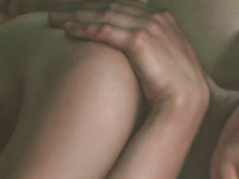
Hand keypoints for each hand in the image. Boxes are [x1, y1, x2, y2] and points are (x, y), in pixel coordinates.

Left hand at [49, 2, 208, 116]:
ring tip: (54, 21)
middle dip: (83, 8)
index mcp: (165, 20)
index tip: (81, 13)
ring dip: (76, 16)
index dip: (101, 8)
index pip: (126, 6)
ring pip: (104, 15)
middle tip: (59, 13)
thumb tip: (140, 57)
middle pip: (112, 6)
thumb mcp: (167, 66)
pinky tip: (67, 31)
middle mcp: (157, 17)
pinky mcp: (139, 40)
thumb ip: (155, 51)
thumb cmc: (174, 95)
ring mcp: (149, 26)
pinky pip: (105, 30)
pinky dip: (84, 28)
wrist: (184, 108)